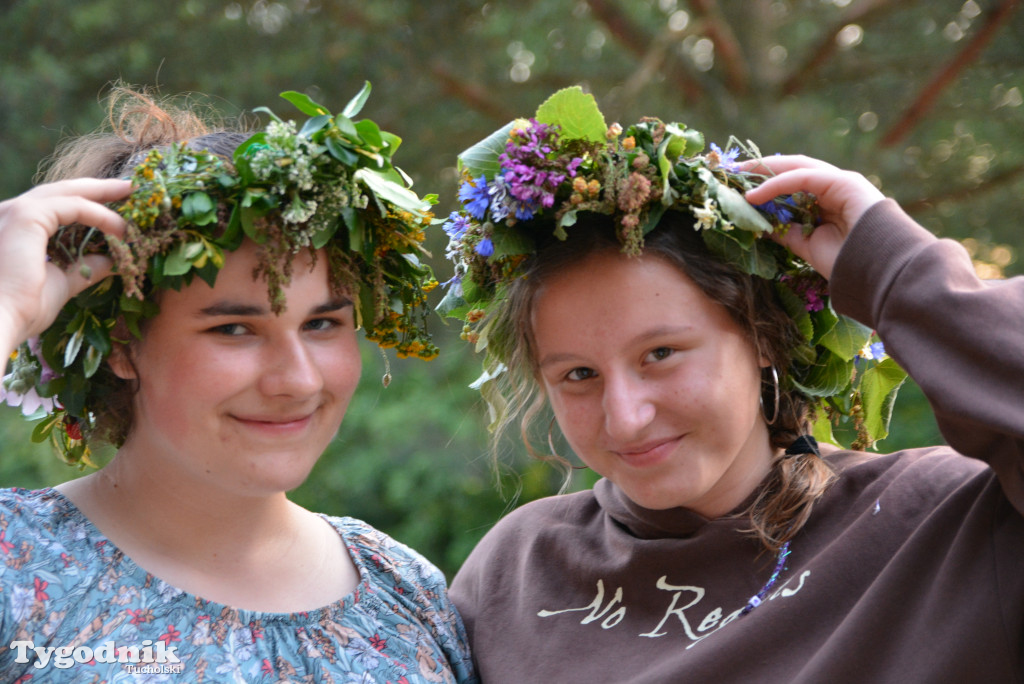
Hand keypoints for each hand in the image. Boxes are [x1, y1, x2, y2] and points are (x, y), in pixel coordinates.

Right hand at [0, 179, 130, 356]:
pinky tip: (121, 228)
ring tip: (132, 194)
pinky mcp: (25, 215)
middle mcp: (8, 213)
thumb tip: (112, 261)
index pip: (55, 207)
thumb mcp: (62, 283)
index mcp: (13, 229)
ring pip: (68, 194)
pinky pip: (74, 207)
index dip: (87, 203)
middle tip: (130, 186)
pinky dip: (101, 215)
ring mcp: (14, 211)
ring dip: (104, 196)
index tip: (118, 204)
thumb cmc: (21, 309)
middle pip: (61, 192)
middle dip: (99, 188)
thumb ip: (85, 268)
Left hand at [743, 155, 884, 279]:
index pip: (791, 184)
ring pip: (795, 168)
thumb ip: (785, 233)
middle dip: (761, 170)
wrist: (879, 271)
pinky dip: (776, 184)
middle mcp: (834, 187)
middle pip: (791, 170)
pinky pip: (803, 178)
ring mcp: (840, 182)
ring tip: (737, 177)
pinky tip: (754, 194)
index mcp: (827, 201)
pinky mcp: (843, 182)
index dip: (765, 183)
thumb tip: (761, 225)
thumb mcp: (805, 246)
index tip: (738, 188)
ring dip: (764, 172)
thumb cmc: (847, 263)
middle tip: (731, 173)